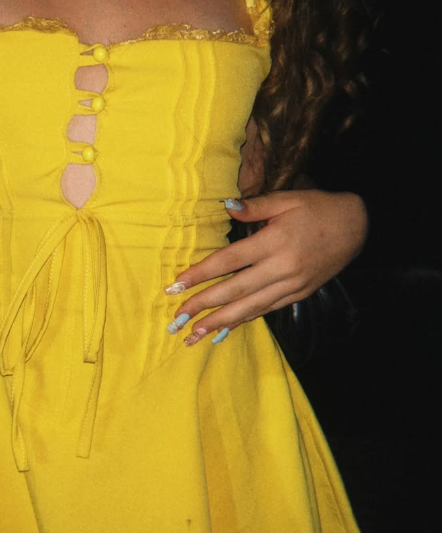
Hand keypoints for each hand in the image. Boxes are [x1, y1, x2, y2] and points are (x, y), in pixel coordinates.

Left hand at [165, 190, 367, 344]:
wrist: (356, 227)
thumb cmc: (318, 209)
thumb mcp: (287, 199)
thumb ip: (255, 206)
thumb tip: (226, 207)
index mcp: (275, 242)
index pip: (229, 261)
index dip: (201, 274)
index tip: (177, 285)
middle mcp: (282, 268)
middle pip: (235, 290)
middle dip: (204, 305)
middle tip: (177, 318)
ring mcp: (291, 285)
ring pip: (250, 307)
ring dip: (220, 322)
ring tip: (195, 333)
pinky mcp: (299, 294)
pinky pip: (266, 310)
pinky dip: (244, 319)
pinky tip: (226, 328)